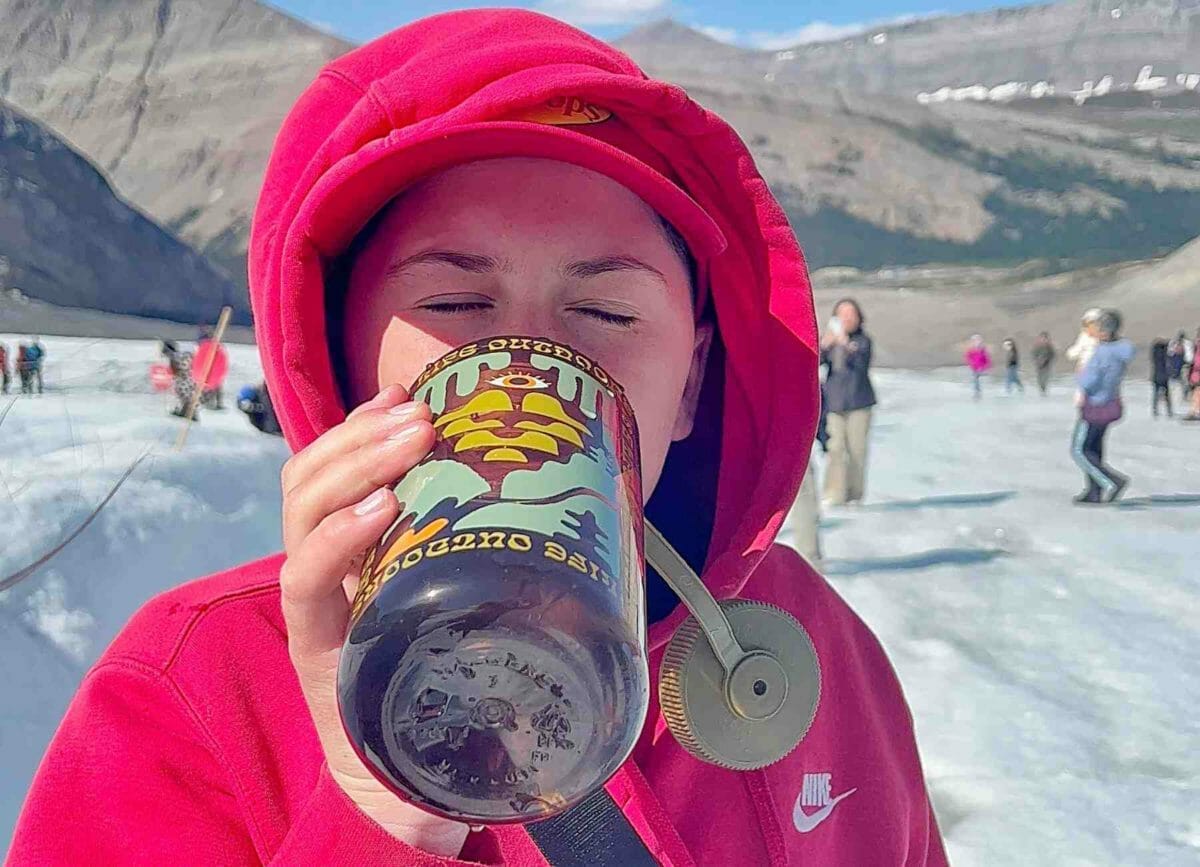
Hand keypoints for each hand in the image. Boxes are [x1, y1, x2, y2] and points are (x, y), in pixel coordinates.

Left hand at [278, 384, 468, 854]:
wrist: (375, 761)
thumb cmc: (401, 761)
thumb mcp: (409, 780)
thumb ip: (423, 793)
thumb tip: (463, 801)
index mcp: (320, 654)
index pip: (301, 583)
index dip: (334, 544)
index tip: (390, 512)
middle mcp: (312, 600)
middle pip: (298, 511)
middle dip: (354, 463)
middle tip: (422, 434)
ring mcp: (327, 564)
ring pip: (306, 482)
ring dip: (357, 436)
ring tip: (417, 410)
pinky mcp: (351, 543)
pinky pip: (333, 475)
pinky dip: (361, 431)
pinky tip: (402, 404)